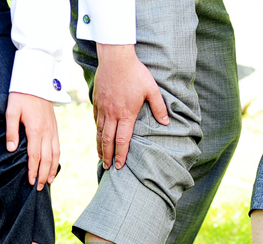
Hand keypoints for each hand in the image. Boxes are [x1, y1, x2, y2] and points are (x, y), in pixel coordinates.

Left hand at [5, 92, 60, 188]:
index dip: (32, 170)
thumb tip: (11, 149)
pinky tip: (54, 166)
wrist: (36, 81)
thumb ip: (11, 130)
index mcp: (36, 130)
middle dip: (42, 175)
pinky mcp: (55, 128)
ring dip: (52, 169)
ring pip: (56, 154)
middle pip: (47, 159)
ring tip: (48, 181)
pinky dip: (57, 159)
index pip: (35, 155)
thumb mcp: (11, 110)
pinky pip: (58, 147)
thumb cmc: (21, 95)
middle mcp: (47, 132)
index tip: (30, 181)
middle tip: (38, 187)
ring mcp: (53, 130)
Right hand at [93, 44, 168, 169]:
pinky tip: (98, 135)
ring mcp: (103, 108)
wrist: (116, 57)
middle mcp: (112, 114)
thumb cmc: (136, 73)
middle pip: (108, 140)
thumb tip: (166, 122)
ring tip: (100, 156)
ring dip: (100, 146)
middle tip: (108, 167)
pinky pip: (95, 119)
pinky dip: (96, 130)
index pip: (122, 140)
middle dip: (108, 155)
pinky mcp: (97, 100)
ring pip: (99, 131)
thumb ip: (159, 107)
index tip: (119, 166)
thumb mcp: (152, 89)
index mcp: (126, 114)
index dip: (121, 155)